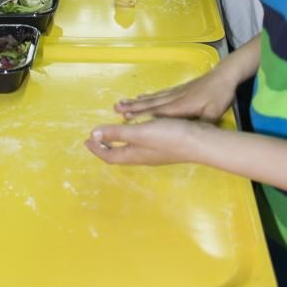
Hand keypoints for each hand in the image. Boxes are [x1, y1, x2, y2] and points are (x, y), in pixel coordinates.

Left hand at [86, 117, 216, 165]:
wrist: (200, 142)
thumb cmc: (170, 136)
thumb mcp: (140, 132)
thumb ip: (117, 133)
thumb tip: (93, 135)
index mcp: (134, 154)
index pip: (109, 155)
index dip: (96, 148)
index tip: (86, 140)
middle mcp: (143, 157)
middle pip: (118, 154)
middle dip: (105, 146)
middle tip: (95, 137)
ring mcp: (154, 153)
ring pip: (130, 150)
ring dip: (118, 141)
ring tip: (112, 132)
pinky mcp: (164, 147)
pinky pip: (140, 145)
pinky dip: (131, 137)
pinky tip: (138, 129)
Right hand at [114, 60, 239, 122]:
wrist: (223, 76)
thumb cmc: (218, 96)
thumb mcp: (213, 115)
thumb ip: (199, 126)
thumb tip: (187, 136)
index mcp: (180, 107)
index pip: (157, 113)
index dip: (141, 116)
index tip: (124, 119)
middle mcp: (173, 99)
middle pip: (149, 104)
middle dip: (132, 107)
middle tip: (116, 108)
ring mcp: (175, 93)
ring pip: (152, 98)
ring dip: (136, 101)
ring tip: (121, 103)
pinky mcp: (179, 89)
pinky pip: (159, 93)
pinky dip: (148, 96)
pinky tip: (141, 96)